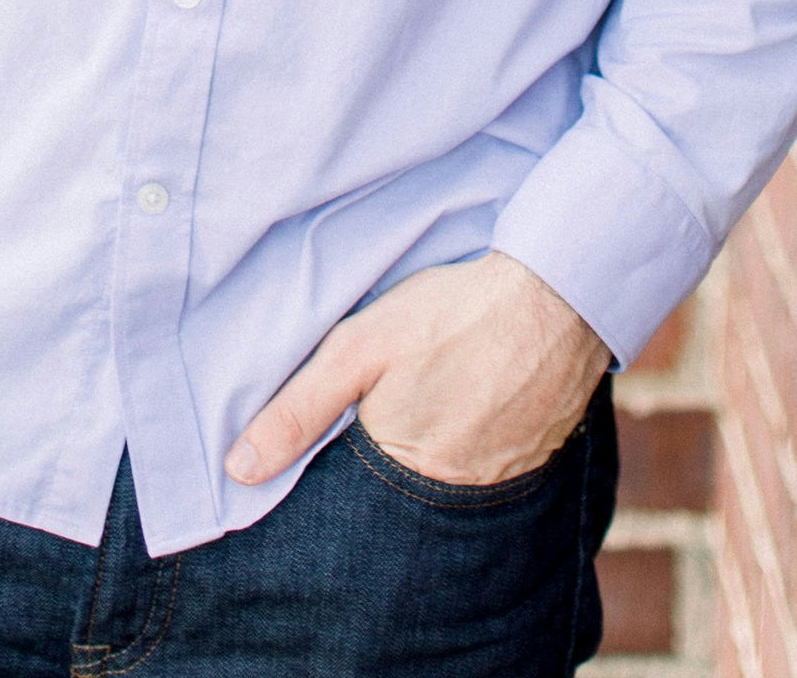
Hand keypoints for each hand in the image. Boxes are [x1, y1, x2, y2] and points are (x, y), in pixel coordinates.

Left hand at [225, 254, 609, 490]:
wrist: (557, 293)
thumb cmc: (452, 314)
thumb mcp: (360, 347)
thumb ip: (300, 408)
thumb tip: (239, 470)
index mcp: (403, 471)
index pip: (350, 502)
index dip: (333, 477)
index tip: (324, 453)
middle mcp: (455, 496)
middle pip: (400, 496)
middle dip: (384, 470)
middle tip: (388, 417)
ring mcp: (500, 483)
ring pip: (445, 485)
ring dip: (431, 456)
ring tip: (430, 409)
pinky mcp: (534, 462)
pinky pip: (488, 471)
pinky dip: (472, 447)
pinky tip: (470, 407)